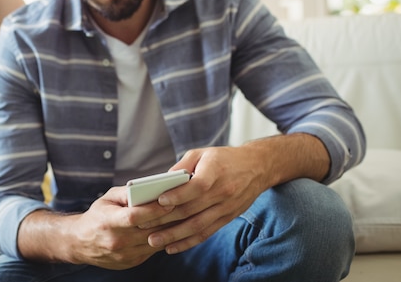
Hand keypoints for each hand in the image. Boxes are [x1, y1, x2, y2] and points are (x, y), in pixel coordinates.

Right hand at [64, 186, 175, 269]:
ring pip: (155, 242)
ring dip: (171, 230)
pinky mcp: (132, 262)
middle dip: (169, 218)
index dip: (154, 209)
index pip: (135, 216)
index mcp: (108, 222)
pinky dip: (164, 239)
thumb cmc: (96, 216)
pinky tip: (173, 229)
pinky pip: (153, 250)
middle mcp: (116, 241)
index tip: (170, 200)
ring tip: (183, 217)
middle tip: (185, 206)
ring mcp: (125, 255)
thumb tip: (149, 187)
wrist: (80, 243)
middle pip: (149, 230)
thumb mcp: (107, 199)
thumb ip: (126, 192)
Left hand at [140, 146, 267, 254]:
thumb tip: (161, 181)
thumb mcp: (202, 153)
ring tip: (153, 241)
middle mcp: (222, 192)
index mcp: (216, 172)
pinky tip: (172, 247)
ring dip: (174, 235)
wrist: (257, 168)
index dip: (178, 195)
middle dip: (166, 219)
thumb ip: (181, 165)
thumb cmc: (224, 158)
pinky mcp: (226, 219)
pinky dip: (188, 242)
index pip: (197, 187)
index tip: (160, 201)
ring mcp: (226, 208)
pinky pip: (206, 233)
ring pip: (197, 226)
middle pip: (192, 209)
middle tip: (143, 225)